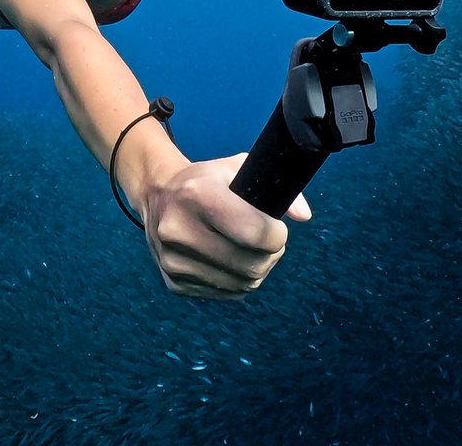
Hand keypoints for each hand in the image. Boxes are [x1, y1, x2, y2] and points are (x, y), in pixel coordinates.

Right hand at [140, 153, 310, 299]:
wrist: (157, 195)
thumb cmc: (206, 180)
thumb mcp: (237, 167)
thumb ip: (276, 186)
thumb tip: (303, 216)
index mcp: (196, 195)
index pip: (254, 232)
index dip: (277, 235)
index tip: (277, 227)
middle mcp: (179, 230)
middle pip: (252, 264)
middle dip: (271, 255)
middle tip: (268, 241)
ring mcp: (173, 261)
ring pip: (243, 284)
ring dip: (257, 270)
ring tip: (251, 250)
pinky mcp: (174, 283)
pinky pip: (226, 294)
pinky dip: (238, 281)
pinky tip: (231, 260)